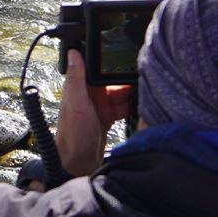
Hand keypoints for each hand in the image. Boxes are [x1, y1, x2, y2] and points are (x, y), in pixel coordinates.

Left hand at [54, 48, 134, 179]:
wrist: (78, 164)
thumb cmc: (73, 135)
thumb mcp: (76, 104)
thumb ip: (77, 79)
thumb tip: (73, 52)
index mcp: (81, 87)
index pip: (97, 68)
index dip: (110, 63)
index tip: (126, 58)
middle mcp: (90, 94)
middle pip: (112, 80)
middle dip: (125, 80)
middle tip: (142, 80)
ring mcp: (99, 106)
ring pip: (120, 93)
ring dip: (131, 94)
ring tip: (144, 93)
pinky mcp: (107, 117)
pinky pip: (122, 107)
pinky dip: (130, 107)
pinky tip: (140, 107)